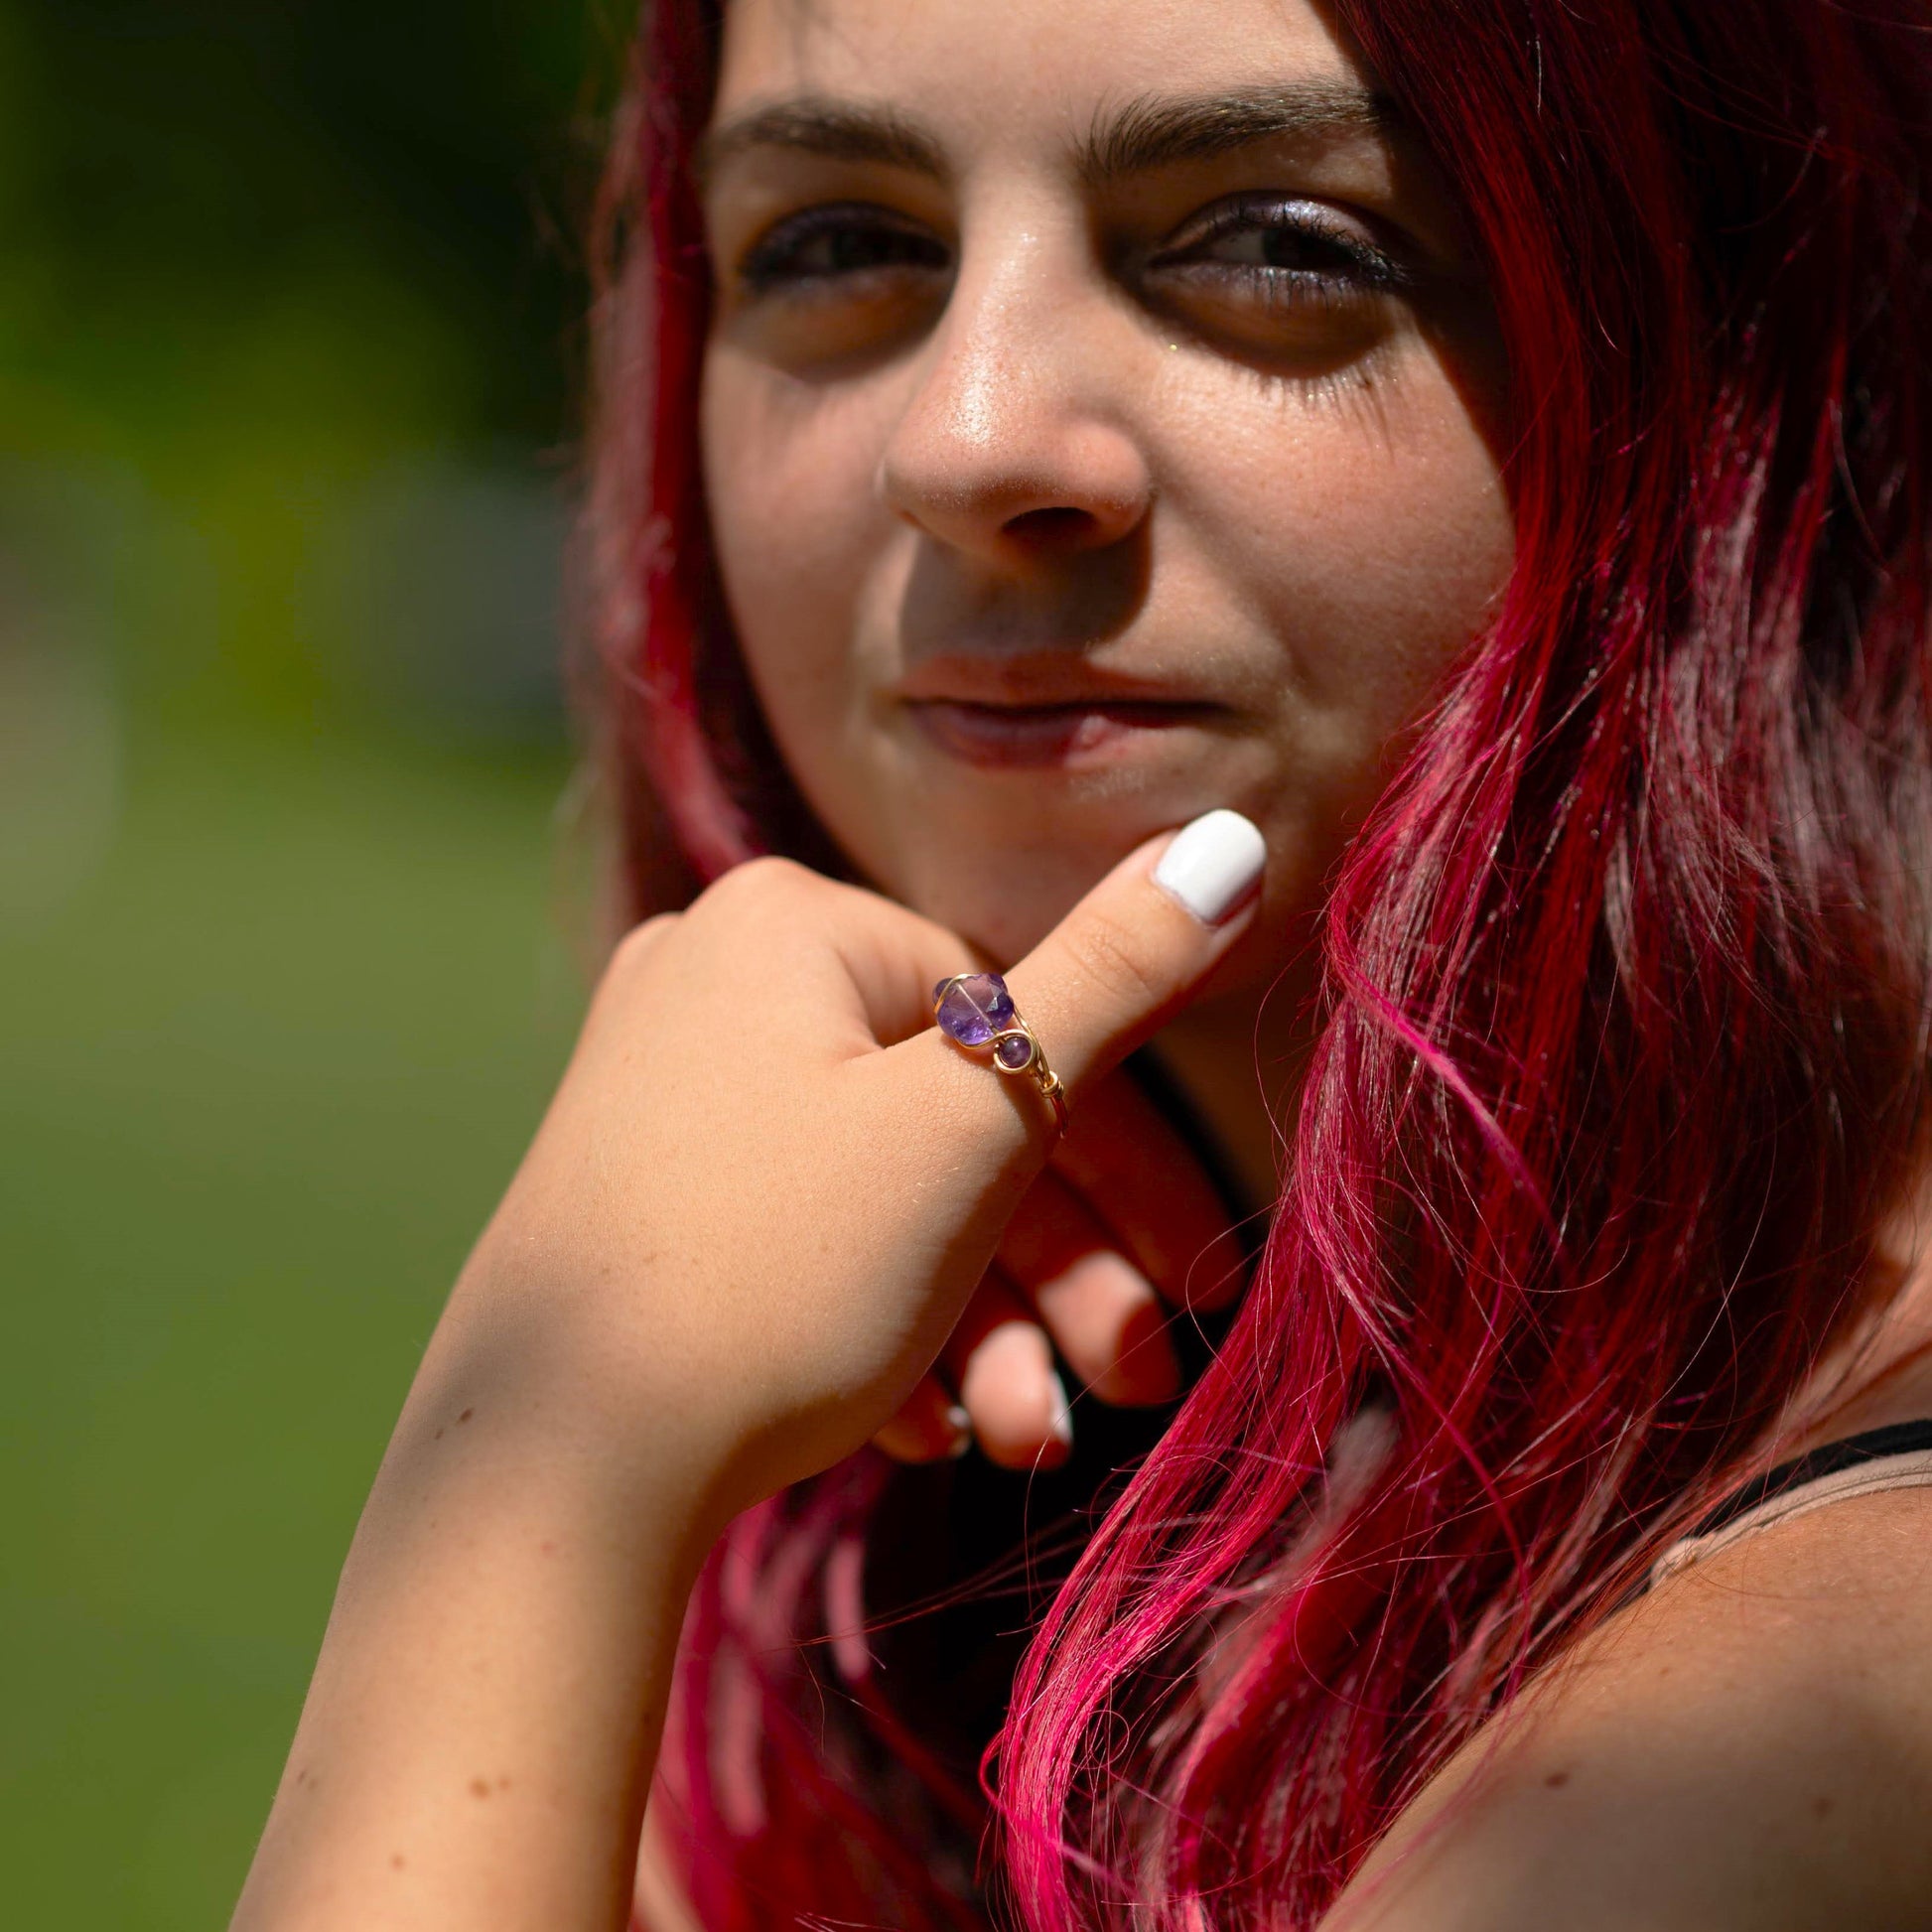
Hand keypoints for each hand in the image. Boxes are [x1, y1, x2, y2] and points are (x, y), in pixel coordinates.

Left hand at [230, 809, 1265, 1931]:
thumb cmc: (778, 1269)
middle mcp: (711, 980)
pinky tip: (918, 1431)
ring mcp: (660, 1093)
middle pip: (948, 1124)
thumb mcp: (973, 1121)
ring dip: (979, 1324)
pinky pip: (800, 1242)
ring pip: (882, 1201)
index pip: (1015, 1027)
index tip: (1195, 1285)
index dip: (1125, 1168)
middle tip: (1124, 1382)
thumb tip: (1233, 836)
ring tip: (1016, 1438)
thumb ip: (1115, 976)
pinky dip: (880, 1328)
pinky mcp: (635, 1200)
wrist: (551, 1473)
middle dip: (1051, 1272)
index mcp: (791, 923)